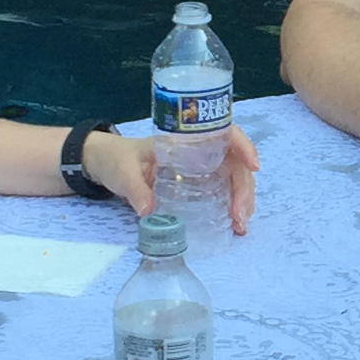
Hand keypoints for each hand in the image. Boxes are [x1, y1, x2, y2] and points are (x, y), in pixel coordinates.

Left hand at [85, 126, 260, 234]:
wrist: (106, 164)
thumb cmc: (116, 159)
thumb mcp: (123, 173)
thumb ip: (136, 190)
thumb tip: (150, 211)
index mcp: (185, 140)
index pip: (224, 134)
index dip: (243, 146)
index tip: (253, 166)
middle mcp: (199, 151)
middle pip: (235, 163)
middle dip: (244, 188)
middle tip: (239, 216)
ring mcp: (200, 168)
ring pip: (234, 178)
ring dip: (243, 200)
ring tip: (239, 225)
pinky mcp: (197, 183)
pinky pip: (223, 190)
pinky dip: (233, 206)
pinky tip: (234, 224)